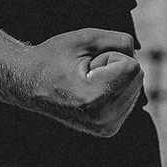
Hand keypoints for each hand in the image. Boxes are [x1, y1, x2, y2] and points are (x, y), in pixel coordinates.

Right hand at [16, 28, 144, 136]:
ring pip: (136, 86)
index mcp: (96, 99)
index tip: (86, 62)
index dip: (110, 55)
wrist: (30, 83)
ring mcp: (106, 128)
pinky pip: (129, 97)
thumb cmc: (54, 57)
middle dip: (116, 65)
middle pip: (137, 76)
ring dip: (116, 76)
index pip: (132, 65)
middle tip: (86, 70)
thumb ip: (118, 39)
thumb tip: (137, 54)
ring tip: (88, 80)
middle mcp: (104, 119)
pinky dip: (116, 87)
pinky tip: (93, 90)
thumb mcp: (85, 37)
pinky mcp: (108, 130)